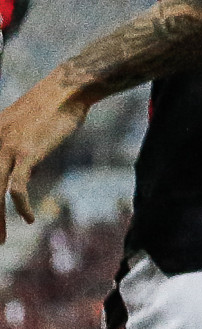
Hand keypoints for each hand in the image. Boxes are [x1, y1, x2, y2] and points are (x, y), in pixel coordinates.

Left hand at [0, 69, 91, 240]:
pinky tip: (29, 218)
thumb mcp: (23, 127)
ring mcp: (7, 147)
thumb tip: (20, 170)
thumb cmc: (51, 107)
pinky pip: (17, 187)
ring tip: (0, 240)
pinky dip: (21, 206)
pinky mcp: (26, 153)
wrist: (68, 88)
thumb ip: (16, 148)